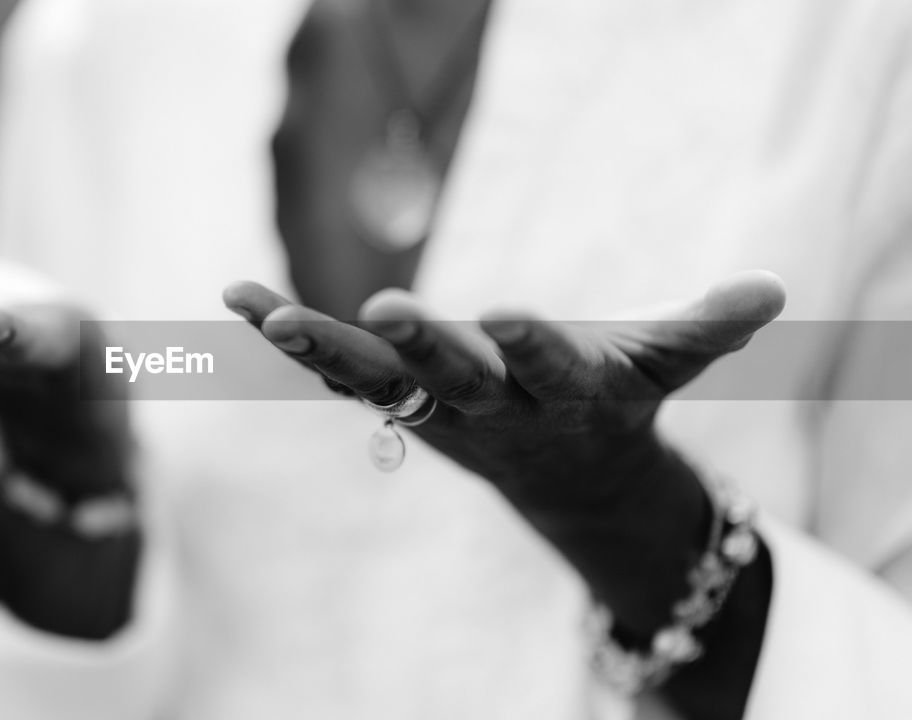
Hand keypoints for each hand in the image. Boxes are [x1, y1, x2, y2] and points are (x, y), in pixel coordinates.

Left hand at [224, 272, 784, 629]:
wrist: (562, 477)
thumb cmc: (614, 401)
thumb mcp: (662, 370)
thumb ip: (705, 330)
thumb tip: (775, 291)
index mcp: (563, 399)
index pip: (551, 374)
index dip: (533, 348)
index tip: (511, 312)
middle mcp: (492, 412)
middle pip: (454, 382)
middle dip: (424, 351)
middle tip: (388, 311)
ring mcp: (433, 413)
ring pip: (374, 384)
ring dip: (320, 350)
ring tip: (266, 314)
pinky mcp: (393, 403)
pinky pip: (333, 372)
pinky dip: (289, 339)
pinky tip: (236, 298)